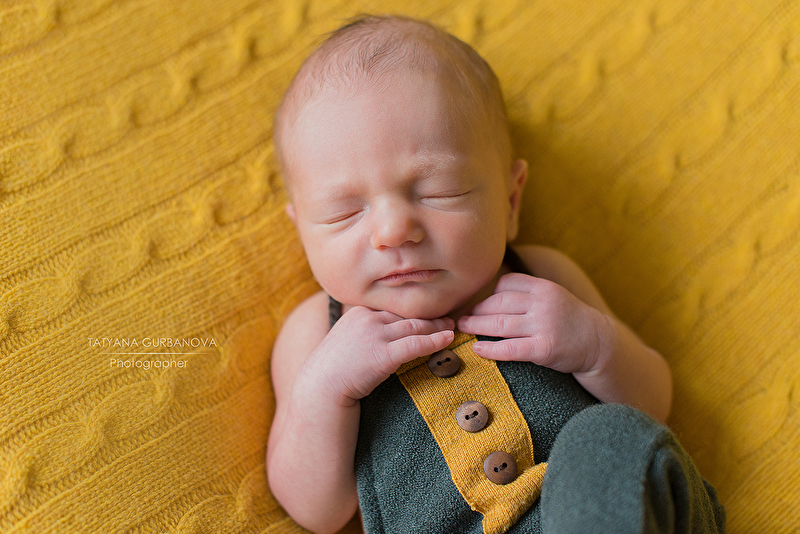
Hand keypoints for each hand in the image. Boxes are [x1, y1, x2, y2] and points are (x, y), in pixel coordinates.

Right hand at [307, 306, 454, 404]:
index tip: (429, 313)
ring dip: (437, 327)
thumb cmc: (333, 369)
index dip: (414, 312)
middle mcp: (368, 318)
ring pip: (415, 327)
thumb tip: (385, 331)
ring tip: (452, 327)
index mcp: (360, 311)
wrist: (320, 388)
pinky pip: (416, 344)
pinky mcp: (383, 354)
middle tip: (448, 318)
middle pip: (407, 316)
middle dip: (430, 317)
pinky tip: (448, 339)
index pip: (394, 309)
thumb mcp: (346, 338)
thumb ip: (365, 329)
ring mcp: (375, 334)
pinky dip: (435, 341)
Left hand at [457, 273, 610, 374]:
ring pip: (499, 324)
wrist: (598, 343)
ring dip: (476, 326)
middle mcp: (543, 303)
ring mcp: (544, 325)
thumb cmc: (569, 320)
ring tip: (463, 328)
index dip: (489, 294)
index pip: (506, 284)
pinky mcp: (544, 348)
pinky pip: (510, 348)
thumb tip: (492, 294)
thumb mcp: (552, 296)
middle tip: (462, 317)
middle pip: (498, 303)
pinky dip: (490, 349)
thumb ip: (528, 293)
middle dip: (477, 310)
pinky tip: (477, 349)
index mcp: (544, 287)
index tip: (479, 305)